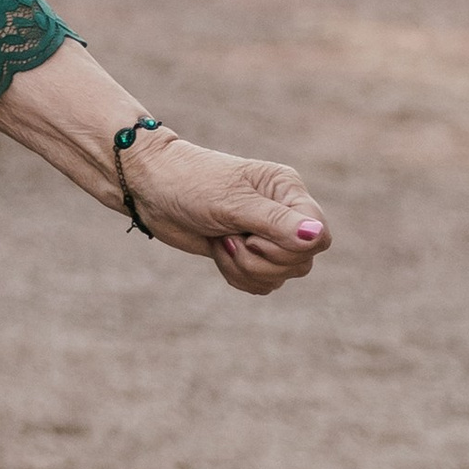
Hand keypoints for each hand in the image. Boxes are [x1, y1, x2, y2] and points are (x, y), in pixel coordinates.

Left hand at [122, 132, 329, 293]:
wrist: (150, 189)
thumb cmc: (189, 184)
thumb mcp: (233, 203)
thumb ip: (277, 223)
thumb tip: (317, 236)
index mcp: (288, 190)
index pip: (318, 235)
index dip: (286, 247)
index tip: (251, 235)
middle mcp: (284, 213)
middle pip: (301, 262)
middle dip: (260, 261)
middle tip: (230, 238)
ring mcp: (267, 235)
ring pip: (280, 277)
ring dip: (245, 269)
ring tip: (221, 242)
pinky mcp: (249, 254)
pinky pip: (262, 284)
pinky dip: (238, 276)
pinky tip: (218, 252)